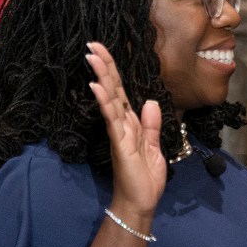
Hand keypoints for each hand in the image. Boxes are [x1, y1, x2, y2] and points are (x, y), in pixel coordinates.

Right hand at [85, 42, 164, 217]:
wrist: (140, 202)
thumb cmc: (145, 178)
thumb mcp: (154, 147)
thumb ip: (151, 125)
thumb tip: (149, 101)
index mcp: (132, 123)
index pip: (122, 92)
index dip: (114, 72)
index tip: (104, 51)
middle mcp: (122, 124)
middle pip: (113, 89)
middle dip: (104, 66)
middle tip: (92, 44)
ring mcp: (119, 132)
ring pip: (110, 99)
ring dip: (102, 77)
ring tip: (92, 56)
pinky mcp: (119, 142)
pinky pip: (112, 119)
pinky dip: (105, 102)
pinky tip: (97, 86)